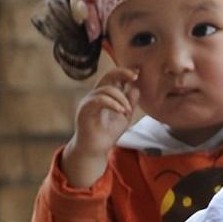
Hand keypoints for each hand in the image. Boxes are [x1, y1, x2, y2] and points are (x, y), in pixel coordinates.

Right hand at [60, 67, 139, 188]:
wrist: (95, 149)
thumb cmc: (109, 133)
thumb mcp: (125, 116)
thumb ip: (130, 102)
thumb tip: (136, 86)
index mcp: (106, 95)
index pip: (114, 76)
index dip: (125, 72)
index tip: (138, 74)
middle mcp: (96, 95)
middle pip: (108, 75)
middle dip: (123, 73)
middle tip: (135, 77)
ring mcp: (89, 101)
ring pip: (106, 89)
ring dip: (121, 98)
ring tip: (127, 111)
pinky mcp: (84, 110)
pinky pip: (99, 100)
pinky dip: (113, 103)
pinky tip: (121, 111)